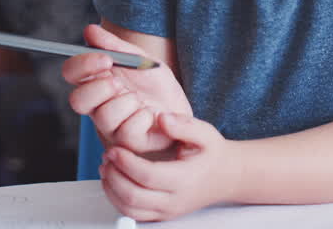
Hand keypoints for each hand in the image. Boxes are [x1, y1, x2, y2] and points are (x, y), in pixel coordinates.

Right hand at [63, 24, 190, 155]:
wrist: (180, 106)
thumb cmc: (155, 83)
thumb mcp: (139, 58)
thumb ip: (115, 46)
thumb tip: (90, 30)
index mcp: (95, 81)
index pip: (71, 72)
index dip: (82, 65)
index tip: (105, 59)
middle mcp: (97, 105)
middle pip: (77, 101)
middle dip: (99, 88)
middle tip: (119, 82)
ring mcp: (110, 127)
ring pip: (104, 116)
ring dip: (127, 102)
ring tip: (141, 99)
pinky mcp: (127, 143)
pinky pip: (126, 132)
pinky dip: (143, 117)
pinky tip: (151, 115)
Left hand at [100, 113, 237, 220]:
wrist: (227, 176)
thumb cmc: (213, 154)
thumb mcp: (205, 133)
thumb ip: (184, 124)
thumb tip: (162, 118)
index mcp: (185, 179)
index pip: (148, 176)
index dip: (126, 163)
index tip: (114, 148)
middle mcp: (175, 200)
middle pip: (134, 197)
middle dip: (114, 176)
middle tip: (107, 157)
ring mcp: (168, 211)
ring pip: (130, 210)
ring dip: (112, 190)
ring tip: (106, 168)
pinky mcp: (162, 215)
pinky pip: (134, 214)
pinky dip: (117, 201)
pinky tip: (113, 181)